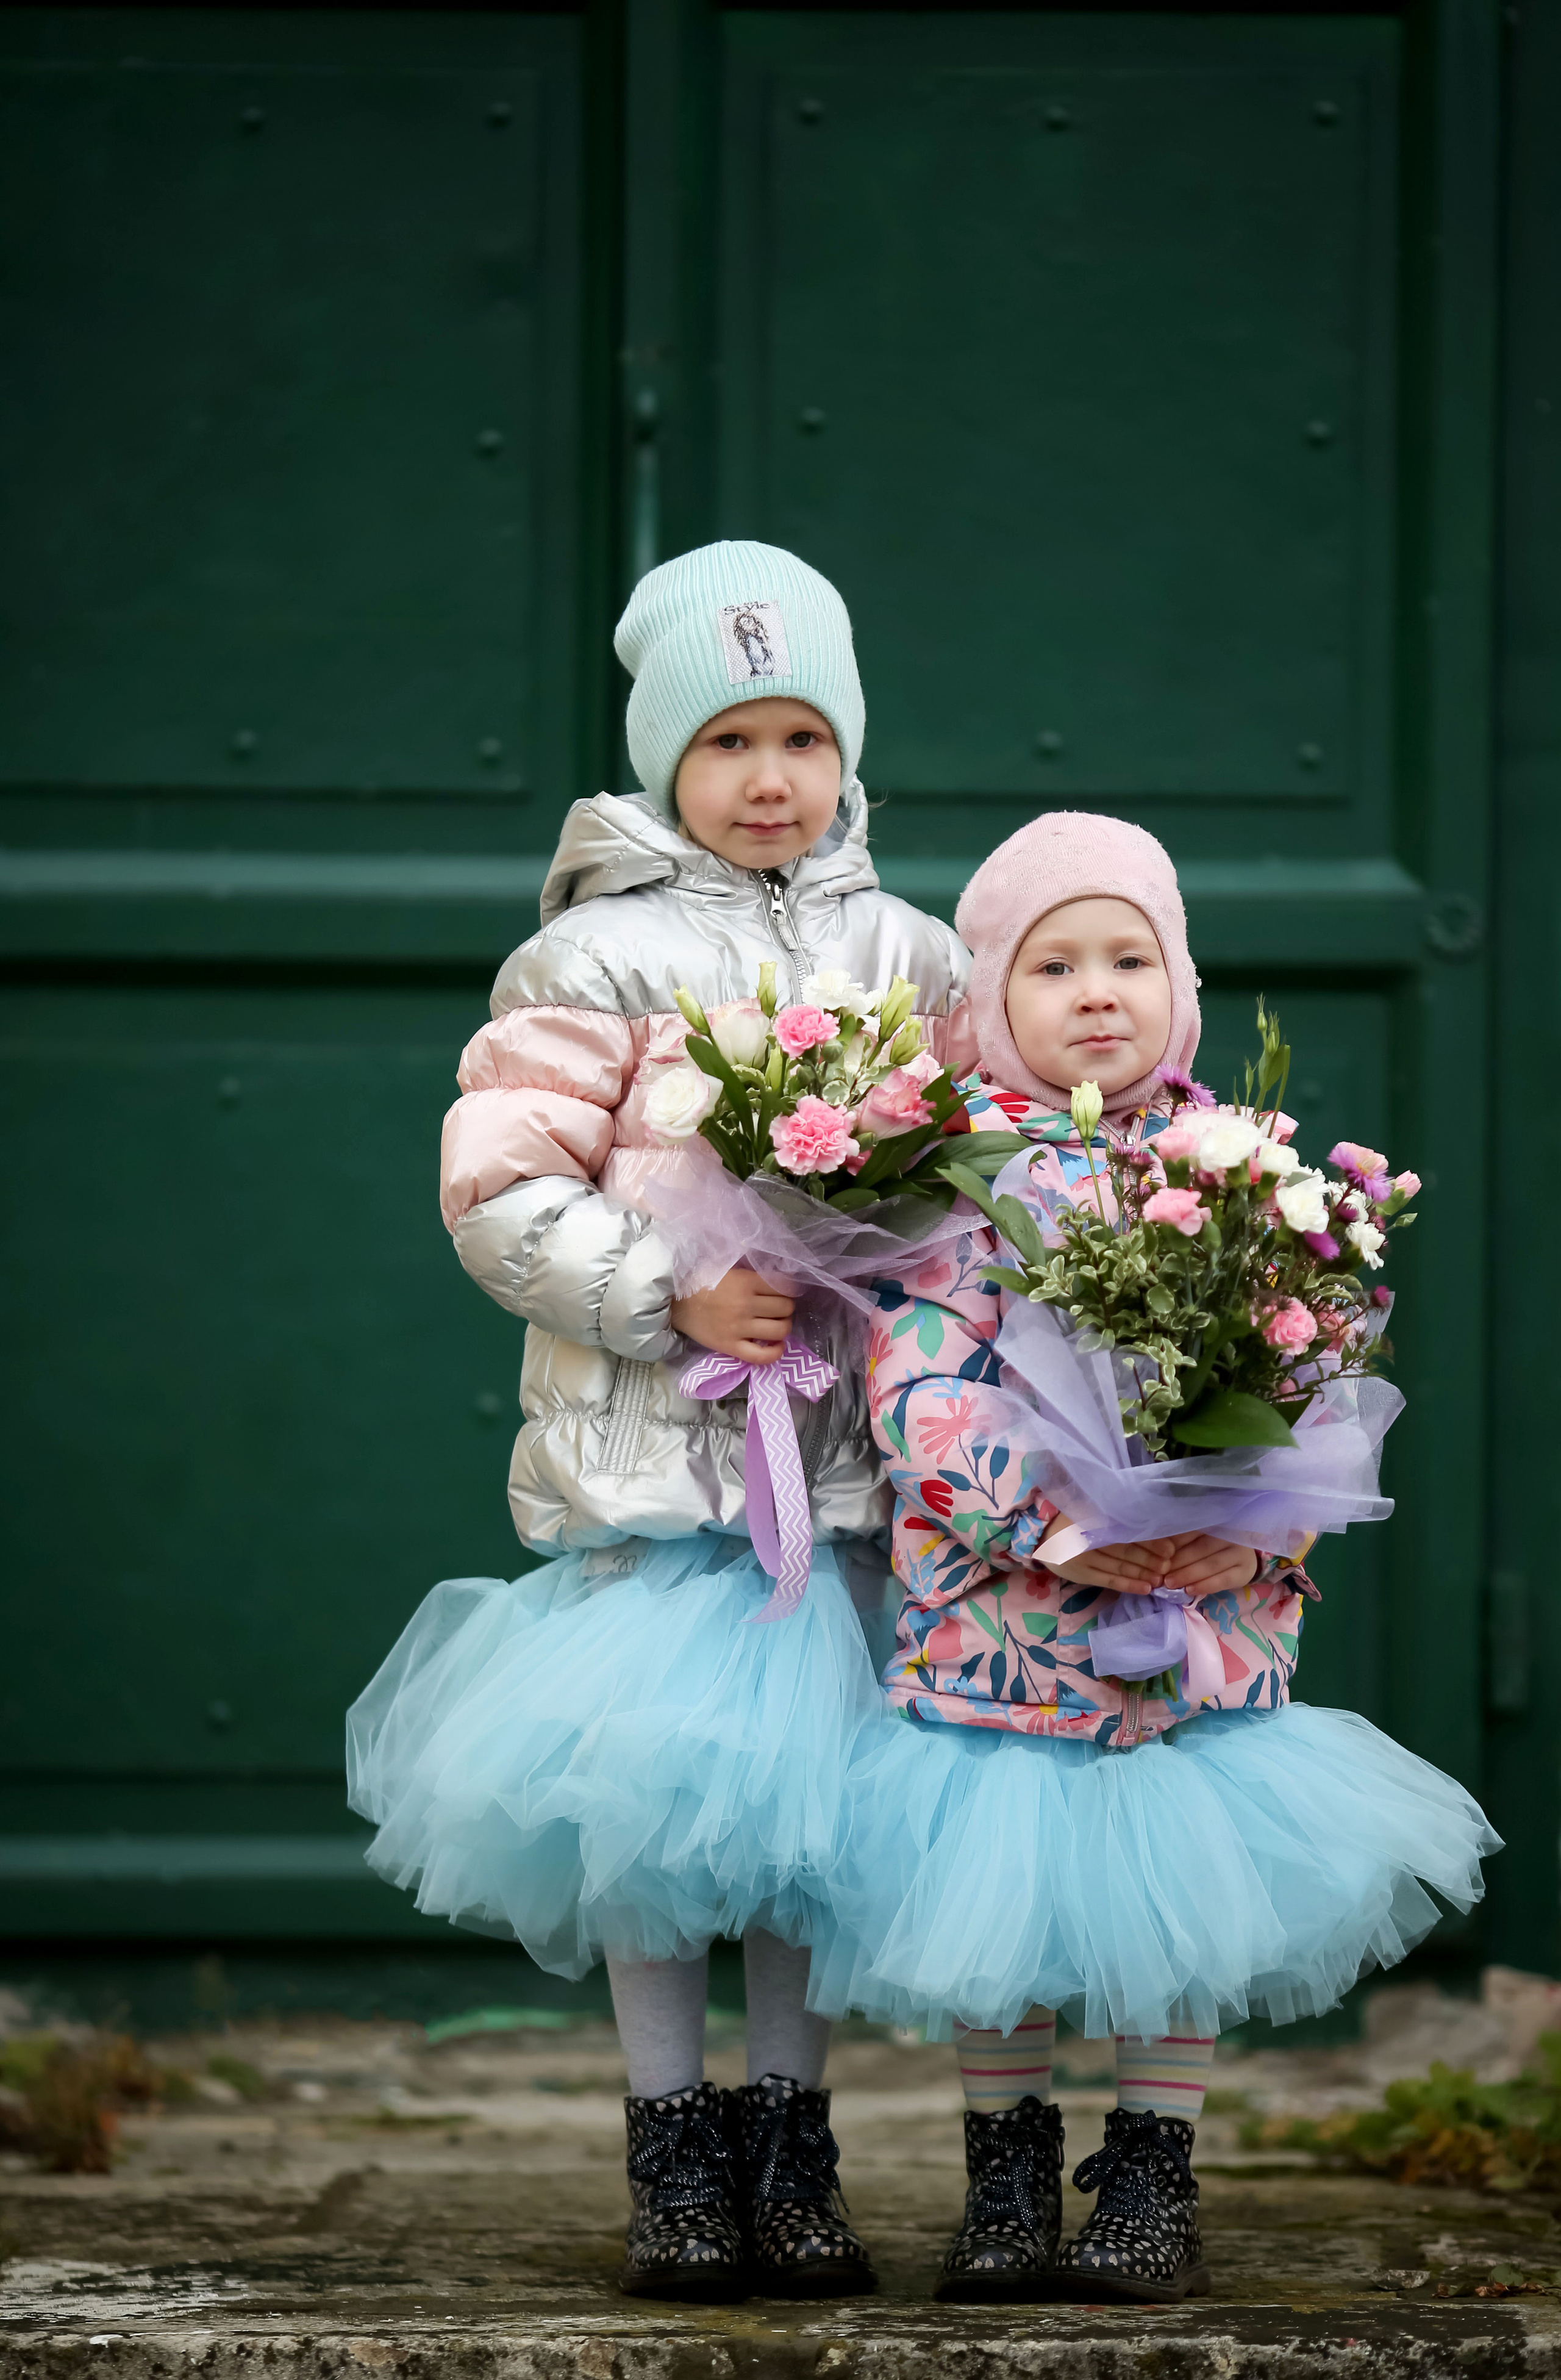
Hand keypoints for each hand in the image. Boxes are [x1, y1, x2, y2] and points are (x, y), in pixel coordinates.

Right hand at [671, 1266, 794, 1365]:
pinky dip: (776, 1353)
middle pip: (785, 1308)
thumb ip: (751, 1273)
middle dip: (786, 1308)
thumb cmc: (701, 1282)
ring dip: (784, 1327)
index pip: (785, 1286)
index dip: (789, 1289)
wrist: (674, 1302)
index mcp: (746, 1282)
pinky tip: (777, 1346)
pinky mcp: (730, 1347)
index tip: (784, 1292)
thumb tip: (778, 1278)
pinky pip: (761, 1356)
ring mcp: (739, 1328)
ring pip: (780, 1330)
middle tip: (777, 1309)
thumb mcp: (728, 1268)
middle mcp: (745, 1305)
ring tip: (776, 1325)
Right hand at [1040, 1513, 1180, 1593]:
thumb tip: (1149, 1520)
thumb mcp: (1090, 1510)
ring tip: (1162, 1579)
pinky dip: (1129, 1585)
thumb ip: (1113, 1515)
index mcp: (1092, 1518)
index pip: (1126, 1531)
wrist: (1041, 1536)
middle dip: (1151, 1559)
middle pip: (1126, 1550)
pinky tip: (1146, 1588)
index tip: (1170, 1547)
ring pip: (1120, 1567)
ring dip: (1143, 1574)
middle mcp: (1088, 1538)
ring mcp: (1084, 1558)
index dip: (1149, 1540)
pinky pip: (1109, 1581)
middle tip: (1170, 1565)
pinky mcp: (1082, 1575)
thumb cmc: (1072, 1519)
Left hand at [1159, 1532, 1260, 1595]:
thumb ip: (1182, 1542)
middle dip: (1178, 1562)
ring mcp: (1240, 1552)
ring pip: (1211, 1564)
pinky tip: (1189, 1591)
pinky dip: (1205, 1585)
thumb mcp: (1198, 1538)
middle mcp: (1230, 1533)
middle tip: (1160, 1574)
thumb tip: (1156, 1550)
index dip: (1172, 1544)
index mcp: (1216, 1521)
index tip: (1156, 1556)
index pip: (1191, 1531)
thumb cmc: (1213, 1547)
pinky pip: (1223, 1580)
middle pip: (1201, 1548)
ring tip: (1170, 1584)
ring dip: (1188, 1575)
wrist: (1243, 1559)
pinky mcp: (1244, 1571)